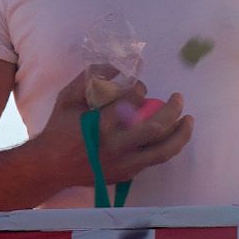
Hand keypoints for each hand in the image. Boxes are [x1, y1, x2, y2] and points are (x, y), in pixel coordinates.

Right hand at [34, 66, 194, 189]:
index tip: (141, 86)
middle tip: (178, 97)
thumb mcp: (68, 98)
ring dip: (180, 134)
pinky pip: (154, 161)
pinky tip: (172, 136)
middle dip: (173, 109)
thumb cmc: (59, 130)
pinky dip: (166, 148)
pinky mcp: (126, 175)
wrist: (50, 166)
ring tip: (188, 120)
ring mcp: (123, 164)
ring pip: (162, 151)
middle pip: (156, 127)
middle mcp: (115, 146)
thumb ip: (90, 78)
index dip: (141, 89)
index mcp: (100, 125)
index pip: (132, 101)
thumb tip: (116, 64)